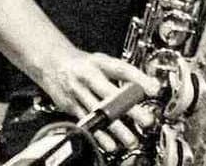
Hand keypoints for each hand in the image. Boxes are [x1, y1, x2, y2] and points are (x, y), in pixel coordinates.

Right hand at [36, 47, 160, 153]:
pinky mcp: (71, 106)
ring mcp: (78, 92)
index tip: (153, 89)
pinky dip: (99, 134)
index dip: (138, 78)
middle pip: (110, 93)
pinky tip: (110, 144)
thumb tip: (149, 84)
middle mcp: (88, 76)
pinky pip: (86, 121)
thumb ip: (124, 73)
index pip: (120, 69)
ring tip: (131, 140)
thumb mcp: (103, 61)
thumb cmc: (83, 63)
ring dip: (116, 128)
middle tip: (146, 120)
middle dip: (129, 108)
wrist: (52, 62)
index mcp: (99, 62)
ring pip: (98, 112)